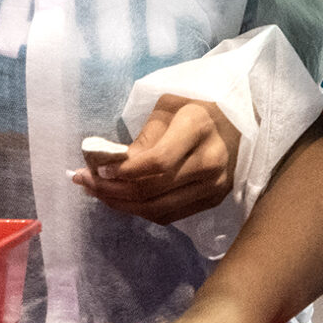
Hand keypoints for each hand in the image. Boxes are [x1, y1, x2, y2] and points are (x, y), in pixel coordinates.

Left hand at [71, 96, 240, 223]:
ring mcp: (216, 185)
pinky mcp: (214, 201)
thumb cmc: (193, 106)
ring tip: (97, 193)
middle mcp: (211, 160)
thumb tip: (106, 168)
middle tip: (85, 182)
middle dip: (113, 190)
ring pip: (160, 210)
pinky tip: (121, 200)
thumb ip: (141, 140)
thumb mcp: (165, 109)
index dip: (123, 171)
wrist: (236, 120)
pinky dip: (141, 211)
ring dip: (122, 205)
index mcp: (197, 127)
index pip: (157, 162)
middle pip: (155, 190)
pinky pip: (171, 216)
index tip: (96, 170)